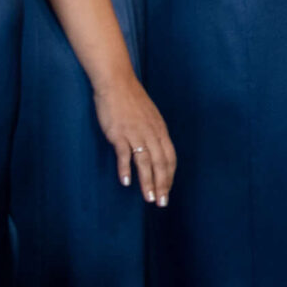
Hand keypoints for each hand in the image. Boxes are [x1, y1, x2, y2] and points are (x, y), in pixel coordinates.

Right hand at [92, 74, 176, 205]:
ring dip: (148, 182)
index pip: (169, 158)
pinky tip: (126, 182)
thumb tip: (155, 150)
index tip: (167, 191)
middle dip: (163, 185)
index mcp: (160, 130)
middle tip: (162, 202)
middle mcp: (151, 133)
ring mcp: (135, 133)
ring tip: (149, 198)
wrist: (116, 83)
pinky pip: (125, 154)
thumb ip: (153, 133)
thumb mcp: (150, 117)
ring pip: (145, 162)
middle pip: (161, 163)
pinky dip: (126, 168)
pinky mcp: (119, 133)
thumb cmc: (132, 101)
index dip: (169, 176)